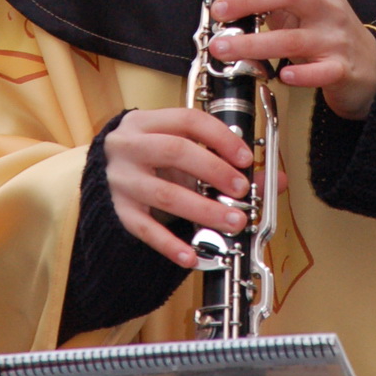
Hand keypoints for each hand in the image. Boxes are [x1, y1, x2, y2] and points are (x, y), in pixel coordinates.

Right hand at [104, 107, 255, 266]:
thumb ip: (225, 161)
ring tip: (232, 222)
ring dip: (203, 210)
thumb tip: (275, 180)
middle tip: (241, 190)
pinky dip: (170, 244)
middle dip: (214, 171)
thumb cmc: (148, 158)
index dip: (220, 137)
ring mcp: (122, 179)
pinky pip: (146, 229)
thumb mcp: (180, 150)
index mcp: (147, 123)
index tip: (245, 157)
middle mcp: (130, 147)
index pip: (188, 121)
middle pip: (175, 152)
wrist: (100, 175)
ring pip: (165, 194)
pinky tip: (192, 255)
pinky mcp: (118, 210)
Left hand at [210, 0, 375, 121]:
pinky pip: (320, 72)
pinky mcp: (341, 69)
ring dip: (254, 44)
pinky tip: (281, 76)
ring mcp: (335, 38)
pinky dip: (299, 75)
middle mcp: (327, 7)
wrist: (370, 66)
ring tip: (224, 49)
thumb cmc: (328, 32)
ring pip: (294, 38)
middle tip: (220, 12)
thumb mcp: (305, 5)